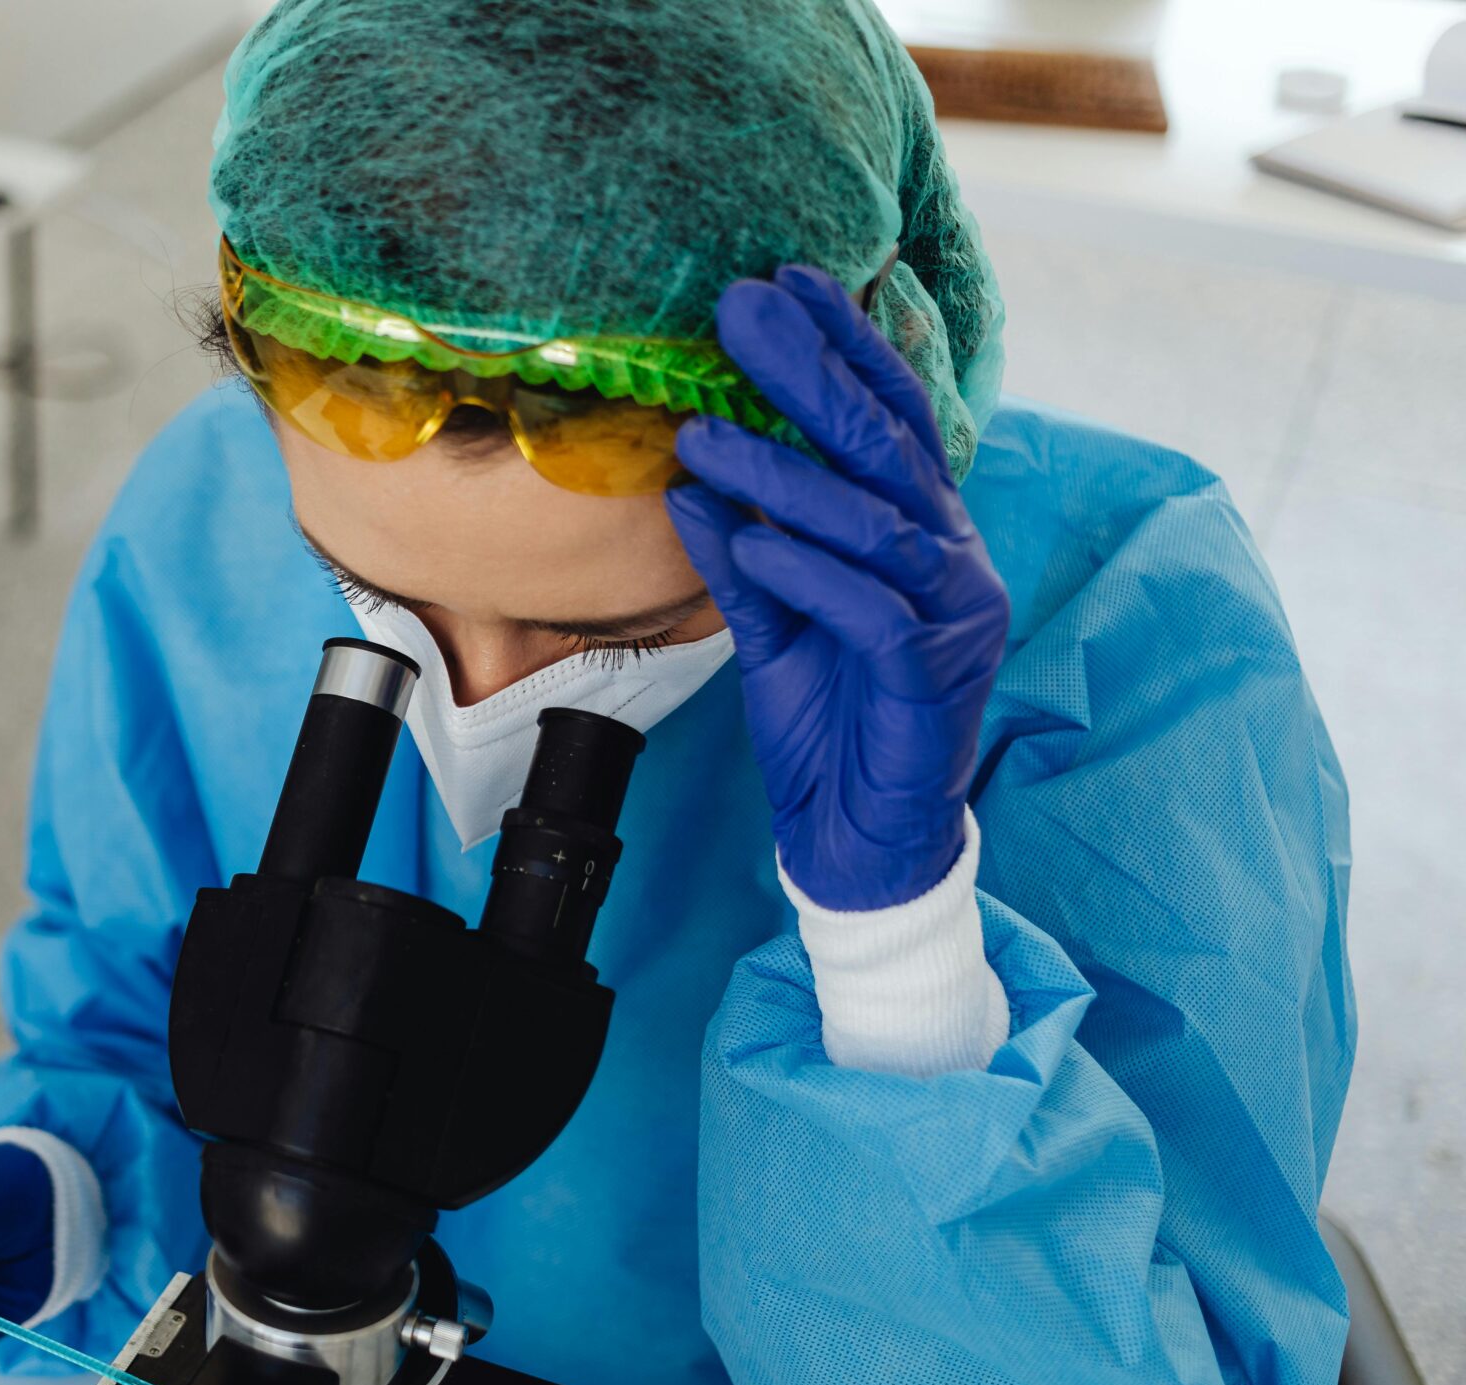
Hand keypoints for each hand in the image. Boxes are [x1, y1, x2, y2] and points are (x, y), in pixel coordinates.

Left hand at [666, 266, 1008, 912]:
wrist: (859, 843)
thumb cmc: (829, 728)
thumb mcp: (772, 631)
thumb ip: (743, 561)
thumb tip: (690, 483)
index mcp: (920, 535)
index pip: (885, 419)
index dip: (841, 347)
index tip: (783, 281)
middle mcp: (952, 560)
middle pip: (885, 446)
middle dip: (812, 371)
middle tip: (743, 307)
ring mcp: (953, 615)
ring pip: (875, 522)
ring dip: (785, 472)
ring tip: (704, 431)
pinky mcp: (932, 676)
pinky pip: (869, 608)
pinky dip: (806, 570)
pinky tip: (747, 540)